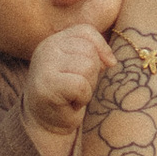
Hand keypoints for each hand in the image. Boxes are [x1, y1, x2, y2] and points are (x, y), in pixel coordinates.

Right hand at [22, 21, 108, 152]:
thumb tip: (111, 61)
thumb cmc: (68, 95)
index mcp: (55, 40)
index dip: (100, 49)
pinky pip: (81, 85)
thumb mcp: (81, 67)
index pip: (86, 31)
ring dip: (88, 86)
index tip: (102, 67)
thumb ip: (93, 52)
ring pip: (88, 66)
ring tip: (74, 95)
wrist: (46, 123)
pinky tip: (71, 103)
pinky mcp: (47, 84)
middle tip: (78, 88)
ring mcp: (45, 65)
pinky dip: (82, 98)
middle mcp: (47, 47)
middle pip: (89, 50)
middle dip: (93, 73)